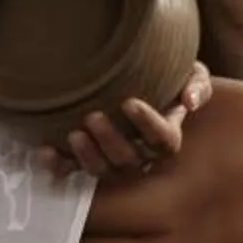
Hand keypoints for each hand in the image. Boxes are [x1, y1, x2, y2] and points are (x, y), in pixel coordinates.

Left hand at [40, 62, 209, 179]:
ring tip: (73, 134)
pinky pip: (73, 170)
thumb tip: (190, 101)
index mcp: (167, 133)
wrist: (137, 78)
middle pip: (131, 159)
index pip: (164, 139)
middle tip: (93, 116)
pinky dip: (58, 165)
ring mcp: (114, 159)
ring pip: (104, 171)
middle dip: (112, 141)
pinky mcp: (87, 159)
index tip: (129, 102)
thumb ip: (197, 82)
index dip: (148, 125)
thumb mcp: (191, 72)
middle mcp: (142, 153)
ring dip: (88, 157)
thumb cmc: (167, 75)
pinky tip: (45, 151)